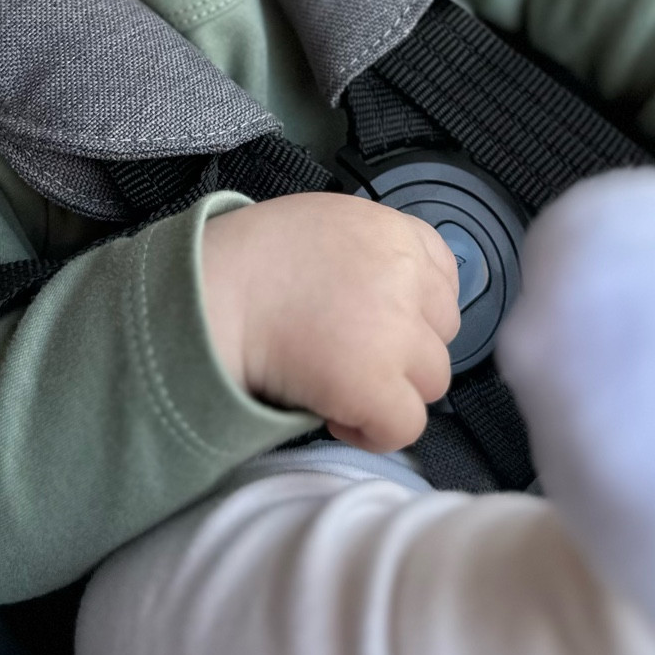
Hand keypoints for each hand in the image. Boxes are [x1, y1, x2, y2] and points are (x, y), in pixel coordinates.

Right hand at [200, 193, 459, 450]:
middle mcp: (405, 276)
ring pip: (431, 381)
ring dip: (391, 389)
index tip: (377, 323)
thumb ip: (371, 252)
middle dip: (403, 350)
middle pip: (441, 333)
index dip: (414, 309)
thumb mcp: (324, 225)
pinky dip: (374, 429)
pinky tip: (335, 412)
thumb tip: (392, 296)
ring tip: (337, 384)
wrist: (210, 294)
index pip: (445, 277)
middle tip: (347, 354)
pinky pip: (404, 425)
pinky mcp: (374, 383)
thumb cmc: (249, 259)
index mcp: (393, 232)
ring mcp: (395, 331)